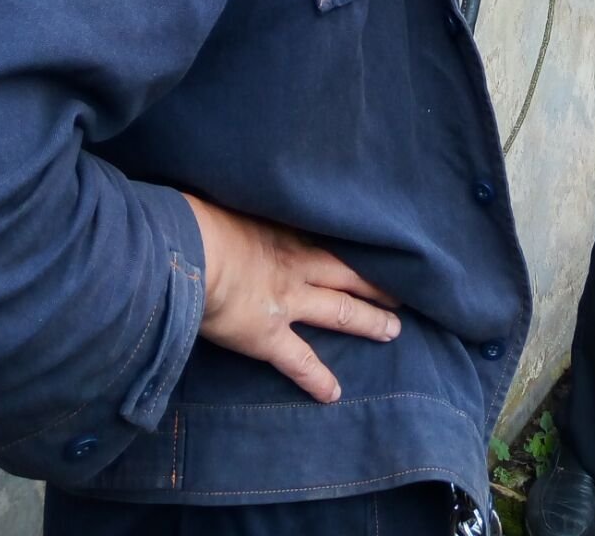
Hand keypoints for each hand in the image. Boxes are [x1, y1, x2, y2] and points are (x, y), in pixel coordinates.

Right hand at [182, 196, 399, 402]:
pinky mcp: (269, 337)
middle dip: (377, 285)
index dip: (354, 245)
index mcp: (284, 233)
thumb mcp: (232, 202)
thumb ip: (243, 210)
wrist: (190, 250)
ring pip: (341, 312)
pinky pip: (301, 362)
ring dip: (369, 321)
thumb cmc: (202, 220)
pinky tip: (333, 394)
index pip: (329, 238)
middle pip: (349, 275)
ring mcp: (288, 301)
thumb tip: (236, 200)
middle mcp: (296, 265)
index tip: (376, 246)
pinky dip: (317, 379)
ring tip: (393, 330)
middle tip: (403, 292)